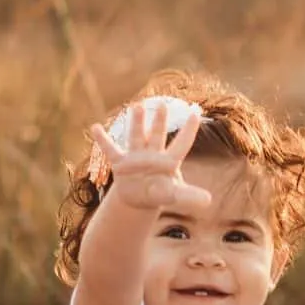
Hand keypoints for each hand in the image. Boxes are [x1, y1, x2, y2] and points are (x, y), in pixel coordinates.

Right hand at [87, 102, 212, 215]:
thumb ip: (189, 196)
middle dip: (159, 121)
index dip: (189, 130)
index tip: (195, 112)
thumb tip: (209, 201)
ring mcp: (136, 157)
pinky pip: (110, 149)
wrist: (138, 198)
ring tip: (136, 106)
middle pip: (157, 135)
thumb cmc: (159, 193)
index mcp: (168, 161)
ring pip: (137, 136)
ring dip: (136, 123)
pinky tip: (95, 127)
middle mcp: (153, 154)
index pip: (182, 143)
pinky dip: (103, 139)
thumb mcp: (174, 196)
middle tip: (162, 103)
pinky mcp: (120, 163)